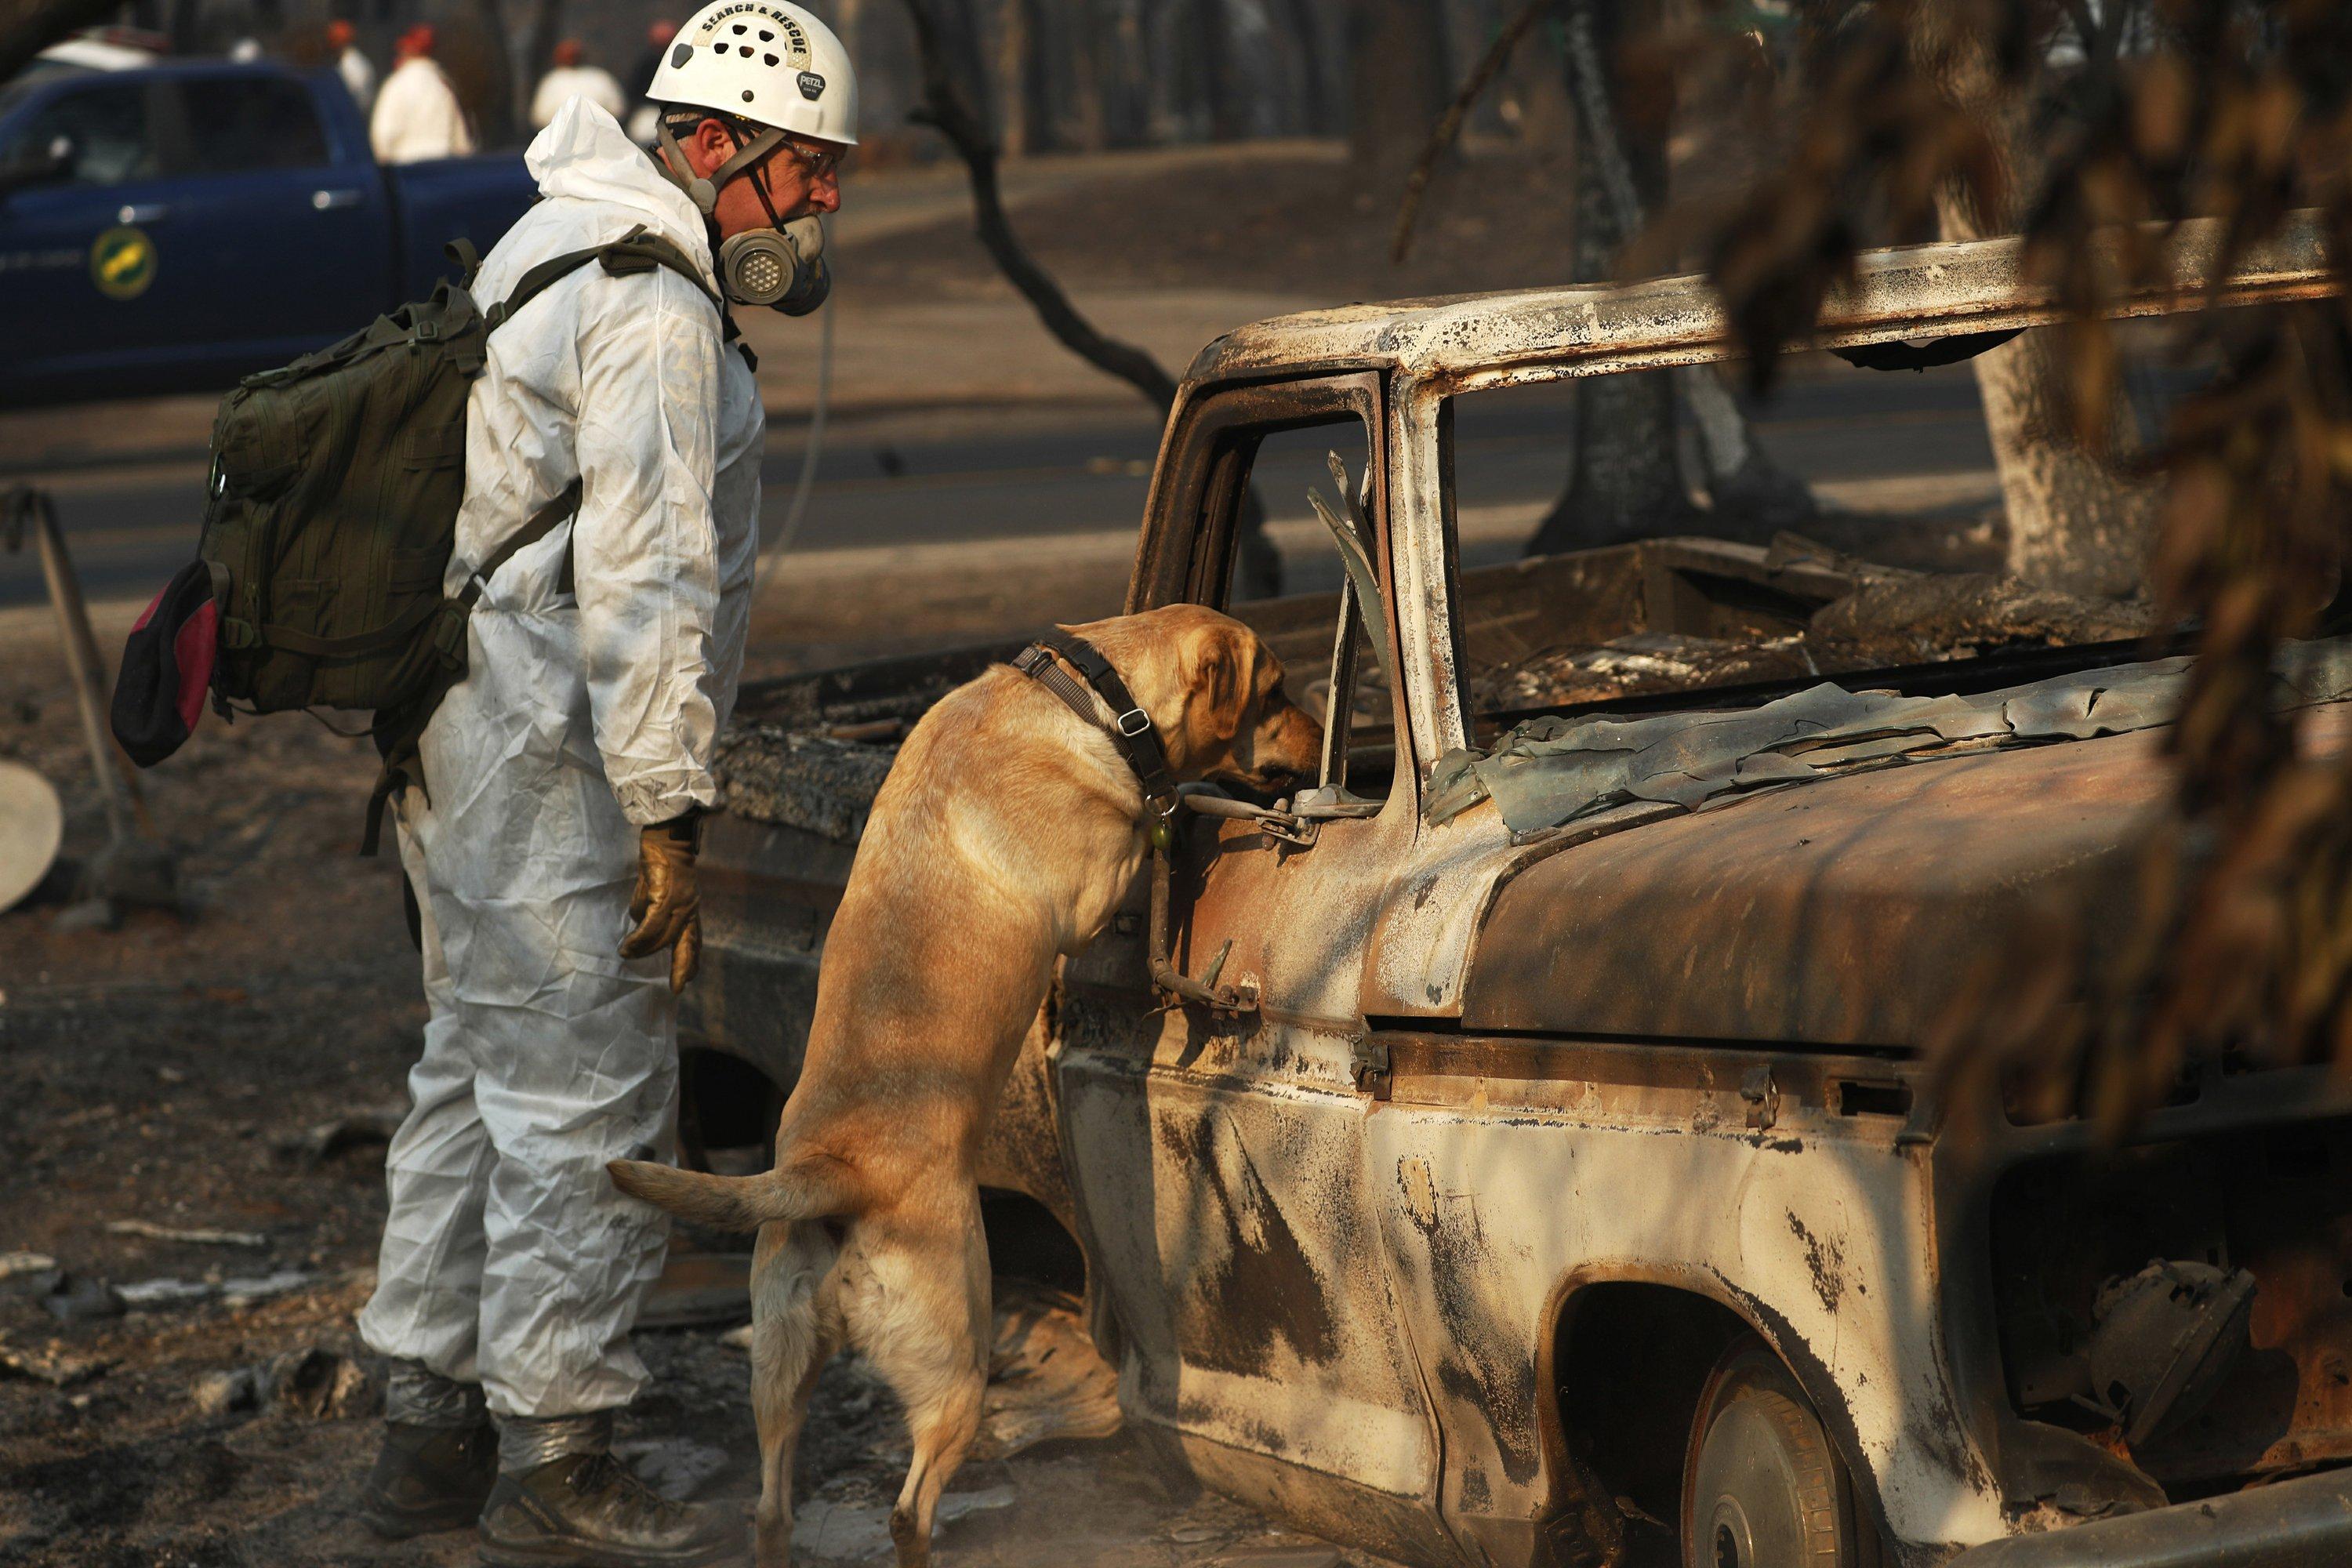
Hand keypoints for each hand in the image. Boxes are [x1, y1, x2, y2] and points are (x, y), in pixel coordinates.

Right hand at [619, 815, 700, 991]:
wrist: (665, 838)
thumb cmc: (659, 863)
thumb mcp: (655, 891)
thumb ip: (649, 909)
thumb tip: (638, 923)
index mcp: (690, 909)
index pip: (694, 941)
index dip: (691, 961)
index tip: (688, 980)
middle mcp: (690, 909)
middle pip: (689, 945)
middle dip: (683, 968)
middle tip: (678, 988)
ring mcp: (681, 902)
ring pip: (665, 936)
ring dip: (644, 949)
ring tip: (626, 954)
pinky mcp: (666, 895)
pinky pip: (653, 924)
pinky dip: (639, 938)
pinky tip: (628, 946)